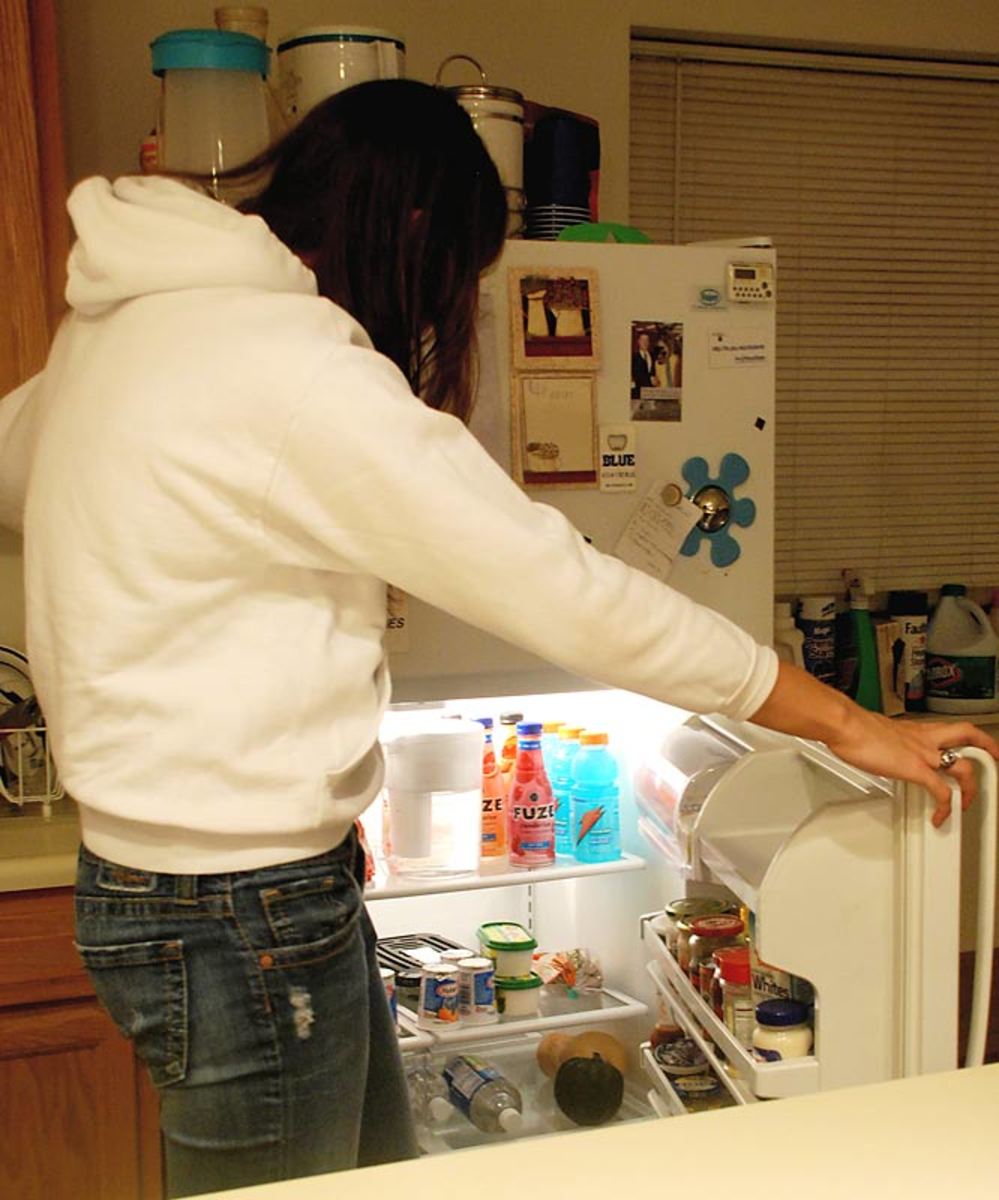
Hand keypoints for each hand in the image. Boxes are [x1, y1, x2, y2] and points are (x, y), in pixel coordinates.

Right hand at [750, 663, 998, 824]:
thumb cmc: (853, 726)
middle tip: (993, 761)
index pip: (949, 729)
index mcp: (916, 729)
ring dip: (971, 787)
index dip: (967, 736)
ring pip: (965, 766)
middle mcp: (925, 738)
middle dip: (987, 749)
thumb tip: (877, 746)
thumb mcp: (875, 730)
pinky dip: (945, 807)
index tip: (970, 744)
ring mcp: (924, 754)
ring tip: (967, 802)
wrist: (846, 725)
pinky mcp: (916, 770)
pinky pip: (941, 792)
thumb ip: (884, 740)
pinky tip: (940, 817)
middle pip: (969, 737)